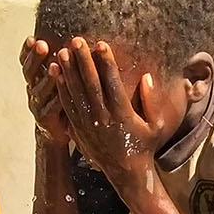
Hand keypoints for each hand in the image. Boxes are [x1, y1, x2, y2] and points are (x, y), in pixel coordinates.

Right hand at [20, 37, 70, 145]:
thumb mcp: (59, 78)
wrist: (58, 130)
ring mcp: (37, 105)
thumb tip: (73, 40)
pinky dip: (56, 99)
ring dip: (47, 78)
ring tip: (55, 66)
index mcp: (34, 77)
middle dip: (35, 58)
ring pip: (39, 90)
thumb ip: (62, 61)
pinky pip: (50, 108)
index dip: (27, 50)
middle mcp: (32, 89)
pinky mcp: (44, 119)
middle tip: (42, 45)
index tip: (32, 38)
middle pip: (29, 72)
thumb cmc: (62, 98)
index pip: (25, 61)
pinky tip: (63, 92)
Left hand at [47, 37, 164, 181]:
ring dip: (68, 72)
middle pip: (90, 85)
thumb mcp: (157, 126)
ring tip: (61, 51)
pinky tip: (56, 73)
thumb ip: (152, 101)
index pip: (112, 84)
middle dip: (82, 62)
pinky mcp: (79, 129)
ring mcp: (89, 124)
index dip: (106, 63)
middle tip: (76, 40)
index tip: (101, 44)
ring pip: (76, 94)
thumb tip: (147, 77)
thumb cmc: (144, 146)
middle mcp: (103, 118)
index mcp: (123, 115)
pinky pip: (68, 106)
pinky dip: (61, 89)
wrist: (126, 173)